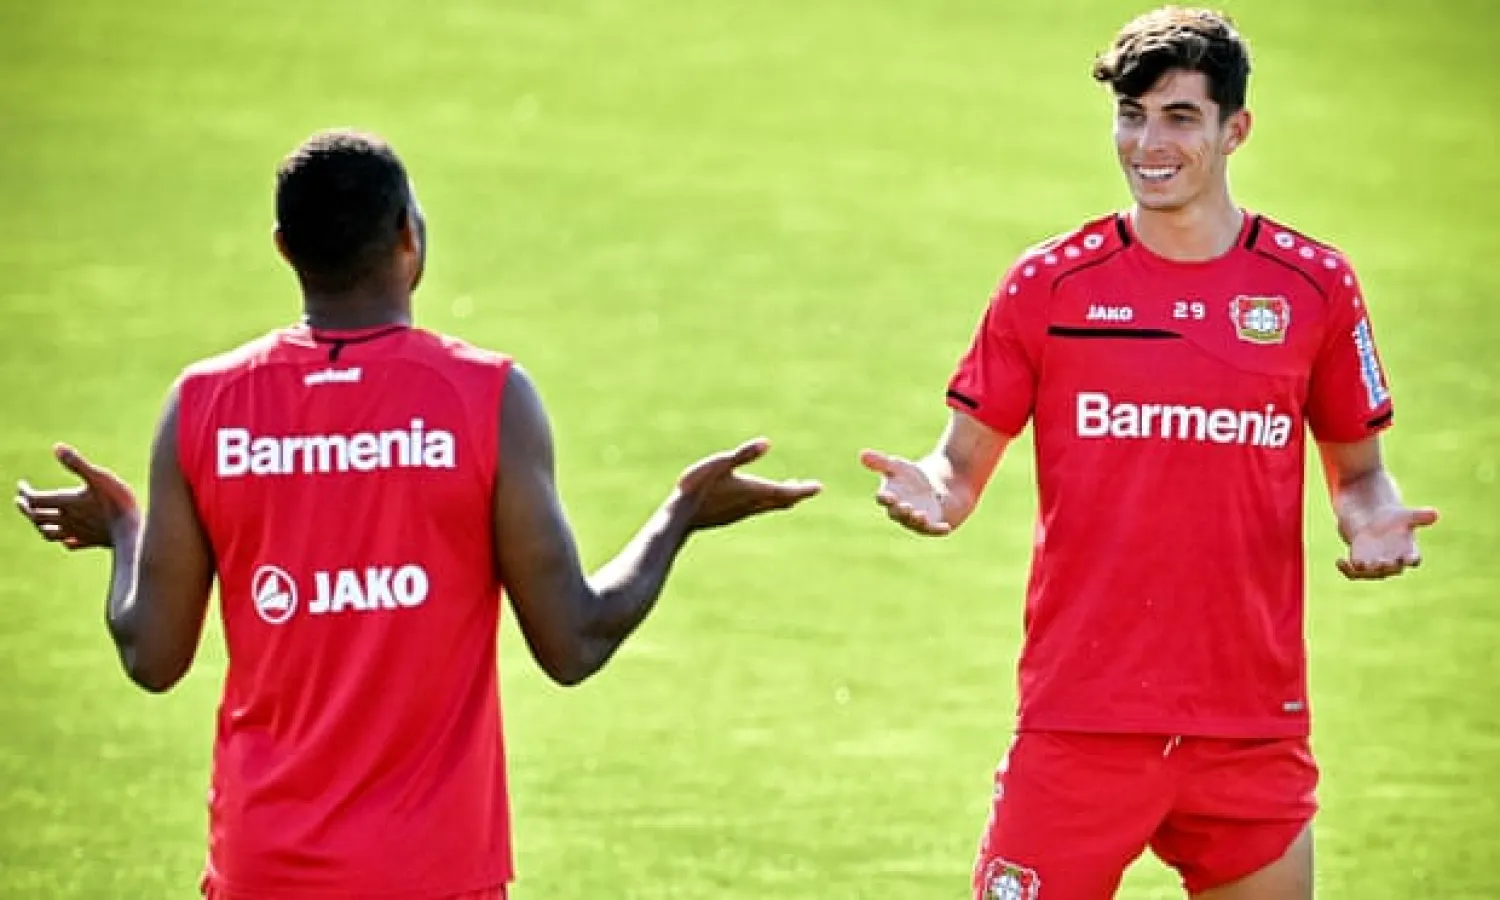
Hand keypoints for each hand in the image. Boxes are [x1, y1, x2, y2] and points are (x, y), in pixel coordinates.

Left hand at [14, 444, 140, 549]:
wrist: (133, 532)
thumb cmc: (117, 502)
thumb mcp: (100, 477)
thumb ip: (77, 464)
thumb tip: (57, 447)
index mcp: (66, 503)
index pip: (35, 499)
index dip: (25, 492)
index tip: (22, 485)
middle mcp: (67, 520)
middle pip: (37, 516)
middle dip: (26, 508)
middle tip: (21, 500)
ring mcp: (77, 533)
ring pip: (48, 533)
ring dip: (39, 524)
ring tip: (37, 518)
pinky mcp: (90, 541)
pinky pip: (70, 544)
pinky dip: (63, 540)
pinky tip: (66, 539)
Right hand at [673, 437, 820, 530]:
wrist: (680, 517)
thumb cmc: (698, 487)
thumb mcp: (720, 463)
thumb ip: (743, 454)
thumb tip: (767, 443)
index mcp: (754, 491)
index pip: (786, 491)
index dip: (803, 489)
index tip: (818, 488)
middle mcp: (751, 504)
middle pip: (781, 501)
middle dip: (796, 493)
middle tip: (810, 488)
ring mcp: (741, 512)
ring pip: (768, 506)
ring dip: (781, 498)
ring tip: (789, 489)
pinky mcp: (730, 515)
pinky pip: (755, 508)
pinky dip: (766, 501)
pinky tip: (757, 498)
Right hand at [859, 448, 950, 535]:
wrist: (941, 484)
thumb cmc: (915, 476)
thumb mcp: (898, 466)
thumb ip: (880, 462)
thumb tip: (862, 454)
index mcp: (890, 499)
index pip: (883, 500)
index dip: (885, 498)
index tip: (887, 495)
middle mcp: (901, 513)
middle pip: (898, 514)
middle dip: (901, 511)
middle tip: (906, 506)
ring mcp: (918, 522)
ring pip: (915, 524)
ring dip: (916, 521)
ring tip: (921, 515)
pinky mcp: (935, 526)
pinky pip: (935, 530)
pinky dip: (939, 530)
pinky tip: (946, 527)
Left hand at [1336, 505, 1437, 579]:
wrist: (1372, 520)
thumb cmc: (1393, 518)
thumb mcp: (1405, 515)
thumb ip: (1419, 516)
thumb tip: (1435, 514)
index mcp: (1409, 551)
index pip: (1414, 560)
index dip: (1412, 560)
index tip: (1409, 558)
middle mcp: (1394, 562)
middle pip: (1393, 569)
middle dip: (1388, 567)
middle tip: (1382, 562)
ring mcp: (1376, 565)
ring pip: (1372, 574)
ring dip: (1367, 571)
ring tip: (1360, 563)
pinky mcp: (1359, 563)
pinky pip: (1354, 573)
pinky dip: (1347, 569)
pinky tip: (1339, 560)